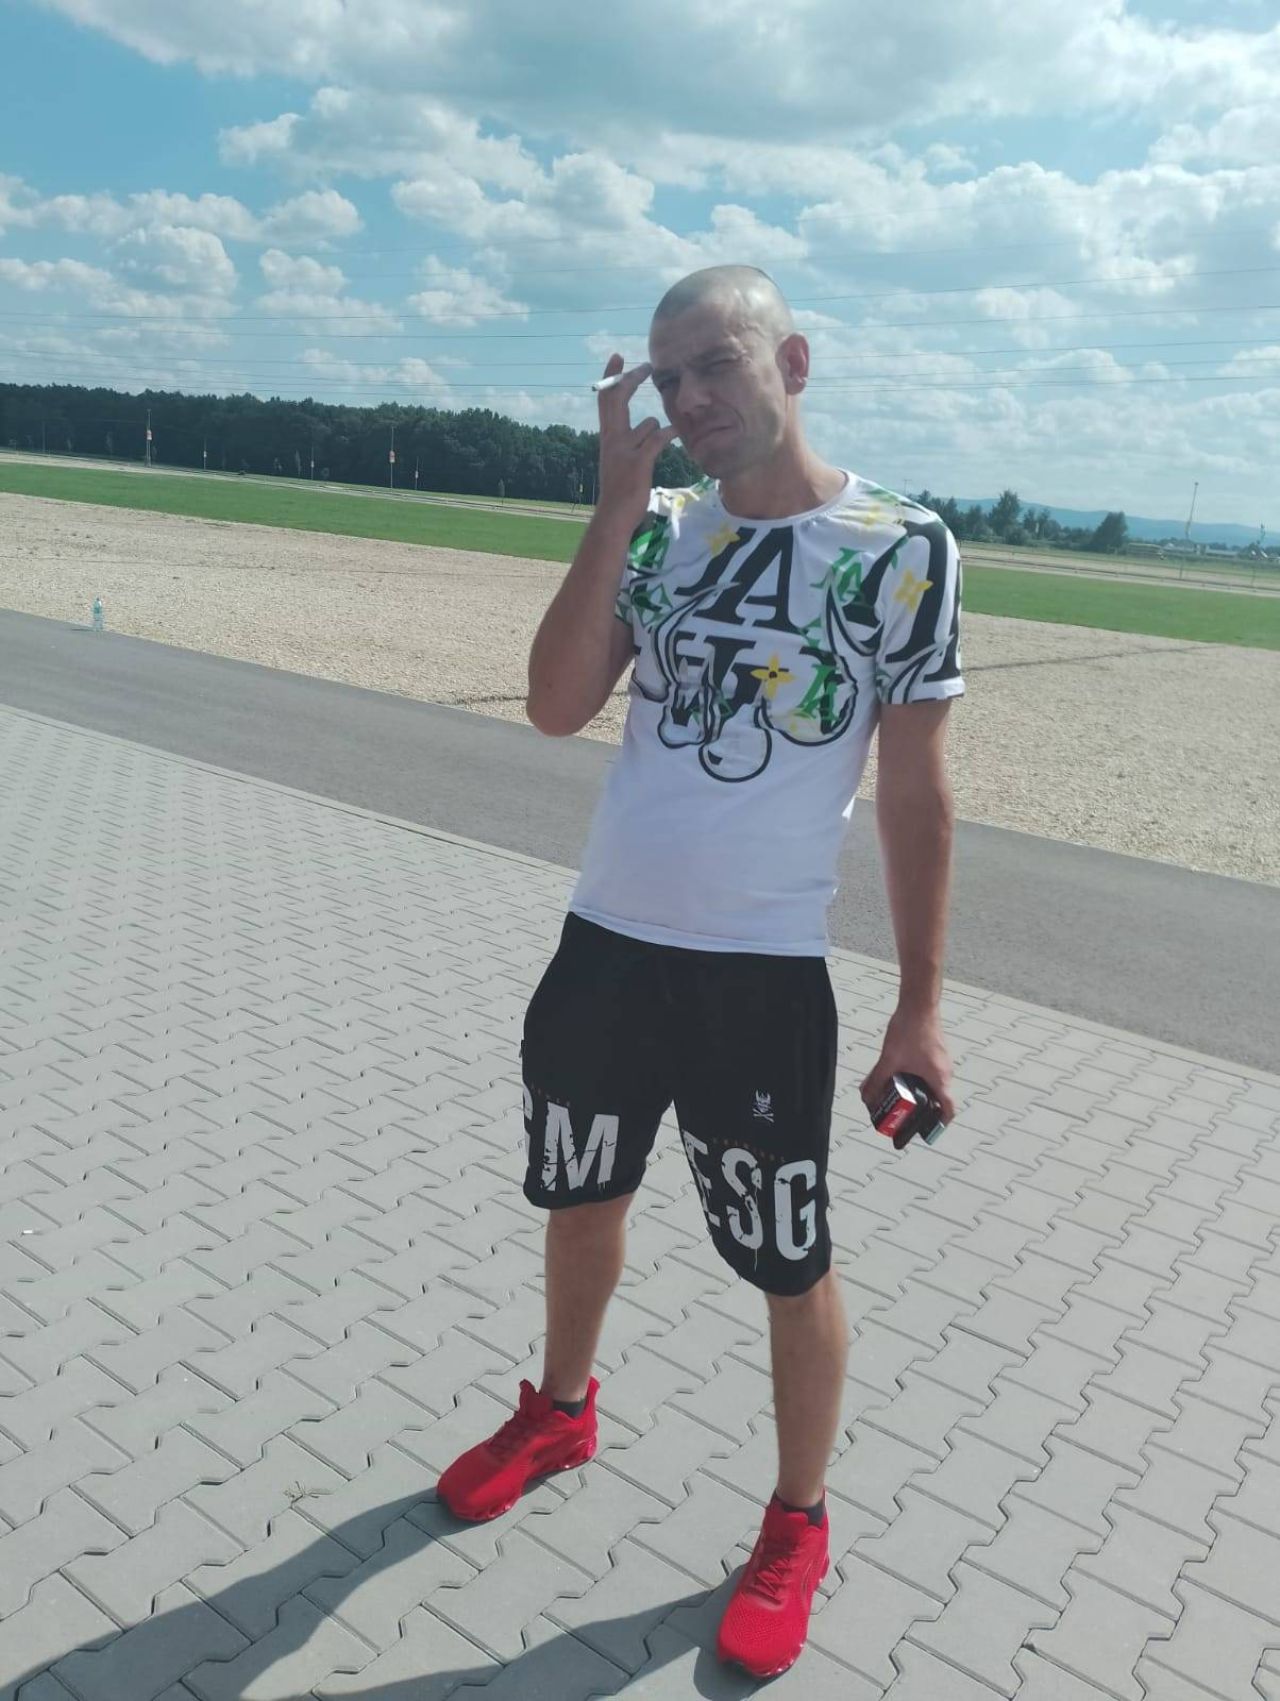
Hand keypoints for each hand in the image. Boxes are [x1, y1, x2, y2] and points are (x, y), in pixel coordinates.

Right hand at [595, 352, 679, 525]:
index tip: (617, 359)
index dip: (610, 377)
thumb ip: (628, 442)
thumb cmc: (619, 490)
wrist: (613, 515)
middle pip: (617, 399)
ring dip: (658, 429)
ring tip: (667, 442)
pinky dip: (670, 434)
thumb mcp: (618, 461)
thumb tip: (649, 426)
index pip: (604, 400)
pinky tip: (678, 432)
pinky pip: (658, 439)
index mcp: (607, 438)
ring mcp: (625, 450)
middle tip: (646, 366)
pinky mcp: (639, 462)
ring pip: (647, 423)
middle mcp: (612, 439)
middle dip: (631, 379)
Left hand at [860, 1004, 956, 1126]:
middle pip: (937, 1099)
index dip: (939, 1124)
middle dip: (921, 1111)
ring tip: (896, 1097)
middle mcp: (944, 1073)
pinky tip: (896, 1076)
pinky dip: (915, 1079)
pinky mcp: (935, 1053)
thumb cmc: (910, 1030)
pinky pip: (927, 1073)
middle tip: (904, 1117)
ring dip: (916, 1093)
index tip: (926, 1132)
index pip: (948, 1109)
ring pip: (931, 1085)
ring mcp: (941, 1062)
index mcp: (939, 1079)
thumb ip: (877, 1080)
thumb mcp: (889, 1059)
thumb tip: (867, 1098)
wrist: (919, 1004)